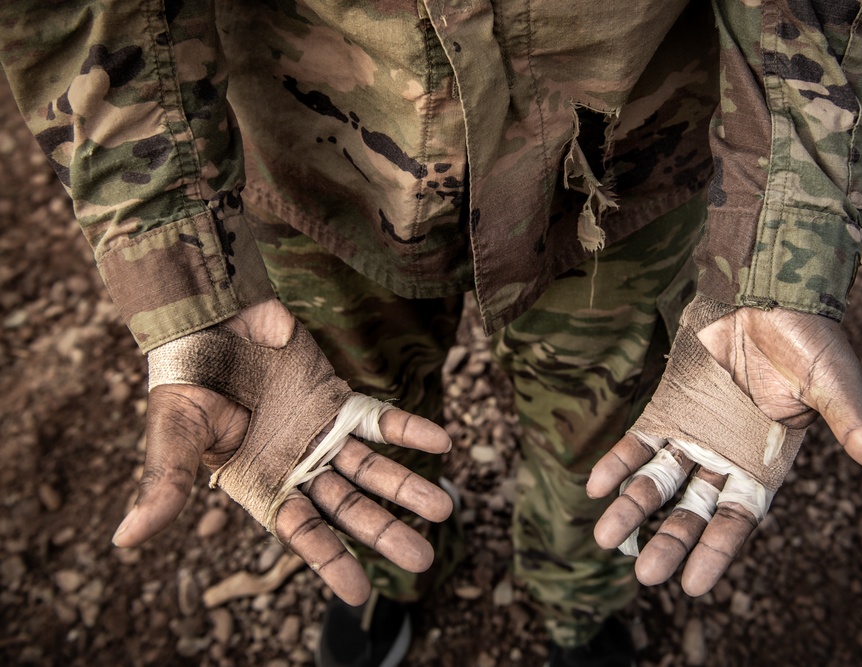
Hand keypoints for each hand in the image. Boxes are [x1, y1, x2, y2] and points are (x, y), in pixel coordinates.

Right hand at [111, 300, 452, 604]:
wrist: (208, 320)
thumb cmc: (184, 380)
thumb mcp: (174, 433)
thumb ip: (167, 482)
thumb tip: (124, 540)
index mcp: (260, 484)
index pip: (300, 531)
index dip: (329, 559)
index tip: (359, 592)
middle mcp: (297, 466)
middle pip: (347, 507)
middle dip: (383, 531)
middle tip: (422, 560)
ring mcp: (321, 433)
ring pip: (370, 468)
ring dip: (405, 485)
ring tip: (446, 508)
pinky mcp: (337, 398)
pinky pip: (378, 418)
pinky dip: (409, 428)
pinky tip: (442, 441)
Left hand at [587, 304, 861, 595]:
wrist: (767, 289)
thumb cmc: (807, 339)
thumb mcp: (834, 386)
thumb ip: (858, 429)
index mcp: (767, 463)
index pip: (739, 518)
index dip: (718, 550)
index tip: (693, 585)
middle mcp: (726, 456)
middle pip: (694, 509)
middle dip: (670, 539)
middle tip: (644, 572)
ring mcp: (694, 432)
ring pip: (661, 480)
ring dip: (635, 506)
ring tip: (605, 537)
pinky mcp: (669, 406)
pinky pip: (640, 440)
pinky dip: (619, 461)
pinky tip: (595, 484)